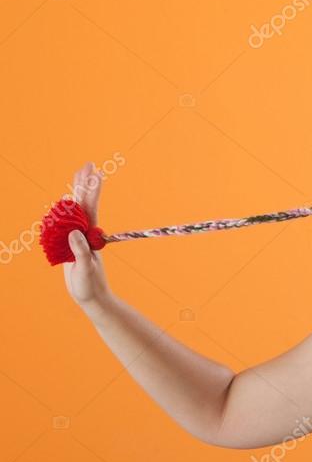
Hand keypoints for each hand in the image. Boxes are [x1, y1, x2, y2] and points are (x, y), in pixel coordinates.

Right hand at [62, 162, 113, 310]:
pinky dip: (66, 209)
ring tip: (80, 175)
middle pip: (84, 203)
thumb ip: (81, 251)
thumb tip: (75, 232)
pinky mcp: (72, 244)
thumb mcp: (85, 268)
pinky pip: (67, 223)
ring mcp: (79, 237)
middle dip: (85, 184)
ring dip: (77, 192)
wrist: (91, 296)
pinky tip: (67, 201)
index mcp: (90, 235)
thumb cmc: (89, 284)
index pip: (90, 208)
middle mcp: (86, 233)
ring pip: (77, 210)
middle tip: (89, 164)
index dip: (91, 190)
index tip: (95, 173)